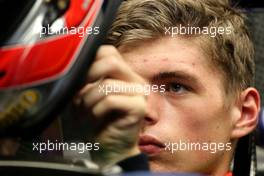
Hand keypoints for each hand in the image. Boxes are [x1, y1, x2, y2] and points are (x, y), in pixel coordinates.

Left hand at [76, 45, 146, 167]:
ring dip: (89, 98)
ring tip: (87, 110)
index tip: (77, 77)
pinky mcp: (139, 107)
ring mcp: (139, 92)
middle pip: (111, 60)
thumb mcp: (86, 94)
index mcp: (123, 73)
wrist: (108, 147)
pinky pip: (111, 100)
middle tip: (79, 93)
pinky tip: (96, 116)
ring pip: (108, 83)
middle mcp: (134, 79)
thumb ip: (84, 77)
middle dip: (88, 77)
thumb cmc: (96, 121)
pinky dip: (97, 109)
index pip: (108, 51)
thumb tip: (73, 64)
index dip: (89, 60)